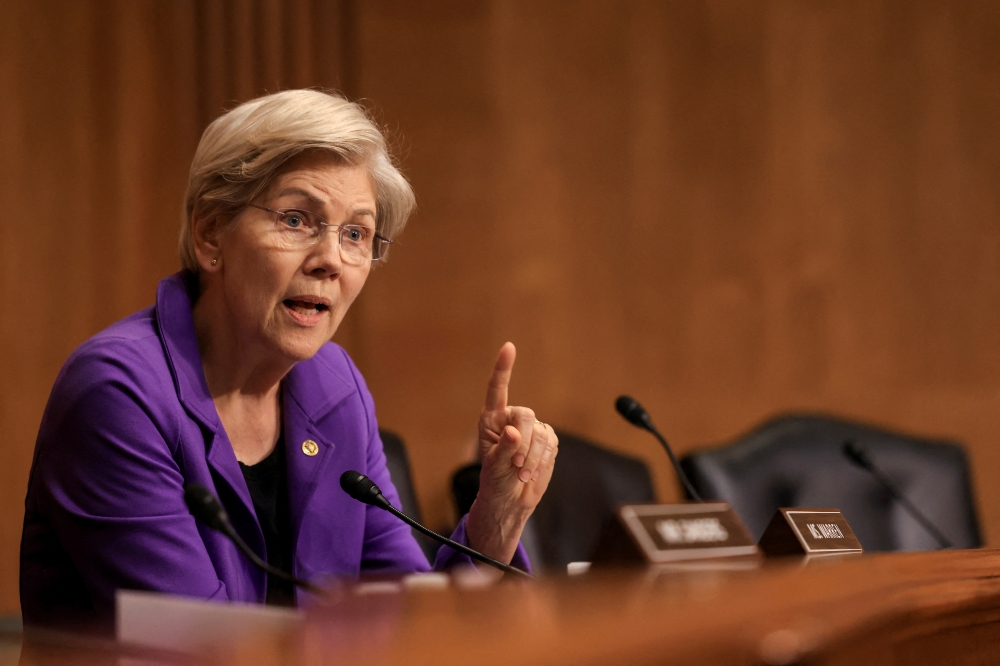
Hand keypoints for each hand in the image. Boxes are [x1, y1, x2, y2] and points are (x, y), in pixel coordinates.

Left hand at [465, 342, 557, 564]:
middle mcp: (512, 419)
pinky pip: (551, 444)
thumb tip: (514, 433)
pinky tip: (533, 471)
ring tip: (521, 475)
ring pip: (541, 433)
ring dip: (533, 458)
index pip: (497, 389)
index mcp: (492, 419)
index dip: (504, 368)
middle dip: (523, 443)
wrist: (512, 500)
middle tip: (515, 466)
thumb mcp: (494, 468)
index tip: (509, 347)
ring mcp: (531, 429)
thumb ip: (503, 450)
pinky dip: (543, 460)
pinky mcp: (546, 440)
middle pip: (526, 416)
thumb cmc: (496, 482)